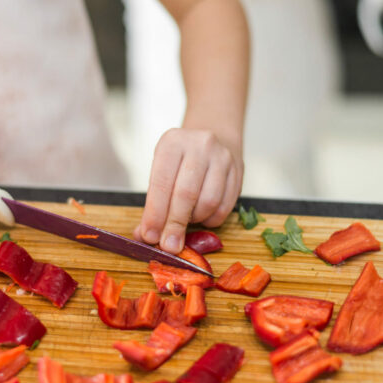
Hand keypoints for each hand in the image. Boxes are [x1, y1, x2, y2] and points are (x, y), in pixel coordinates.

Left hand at [134, 128, 242, 253]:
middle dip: (175, 225)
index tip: (150, 236)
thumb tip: (144, 236)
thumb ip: (152, 204)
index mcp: (172, 142)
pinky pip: (224, 207)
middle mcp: (199, 146)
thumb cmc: (182, 158)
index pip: (161, 183)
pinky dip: (210, 220)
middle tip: (169, 245)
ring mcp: (222, 157)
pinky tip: (202, 216)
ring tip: (186, 219)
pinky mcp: (237, 171)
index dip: (155, 214)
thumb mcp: (161, 171)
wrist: (214, 136)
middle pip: (186, 194)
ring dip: (195, 220)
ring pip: (208, 202)